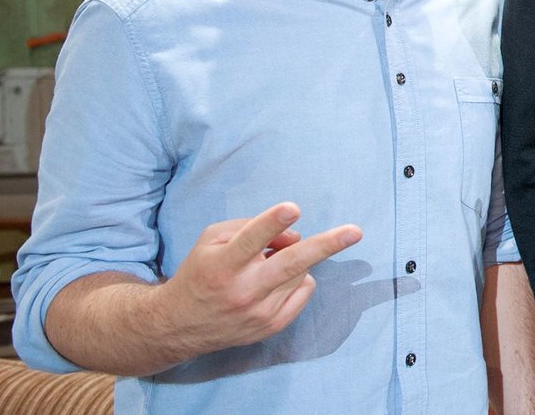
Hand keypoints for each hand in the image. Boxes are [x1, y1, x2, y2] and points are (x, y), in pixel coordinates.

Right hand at [156, 202, 361, 356]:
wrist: (179, 325)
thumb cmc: (202, 271)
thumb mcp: (214, 239)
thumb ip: (251, 227)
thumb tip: (296, 234)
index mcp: (222, 265)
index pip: (250, 240)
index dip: (271, 223)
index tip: (292, 209)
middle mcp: (242, 291)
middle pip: (290, 264)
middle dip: (326, 245)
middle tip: (355, 232)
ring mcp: (259, 312)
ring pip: (300, 271)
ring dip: (295, 260)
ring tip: (265, 266)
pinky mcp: (272, 326)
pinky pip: (305, 289)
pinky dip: (297, 279)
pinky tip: (274, 283)